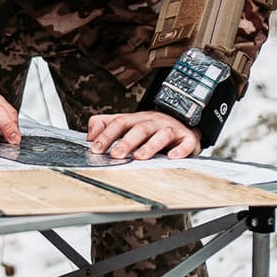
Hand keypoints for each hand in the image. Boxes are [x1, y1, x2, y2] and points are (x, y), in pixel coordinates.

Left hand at [86, 110, 200, 160]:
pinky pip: (186, 143)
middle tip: (115, 154)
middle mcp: (153, 122)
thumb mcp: (127, 124)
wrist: (182, 122)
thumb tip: (89, 136)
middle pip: (139, 128)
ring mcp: (171, 129)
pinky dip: (180, 150)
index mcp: (137, 119)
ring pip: (161, 134)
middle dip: (126, 141)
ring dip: (150, 145)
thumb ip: (105, 126)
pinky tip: (172, 158)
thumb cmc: (151, 128)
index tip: (95, 148)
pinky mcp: (188, 139)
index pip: (119, 122)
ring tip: (139, 157)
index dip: (107, 135)